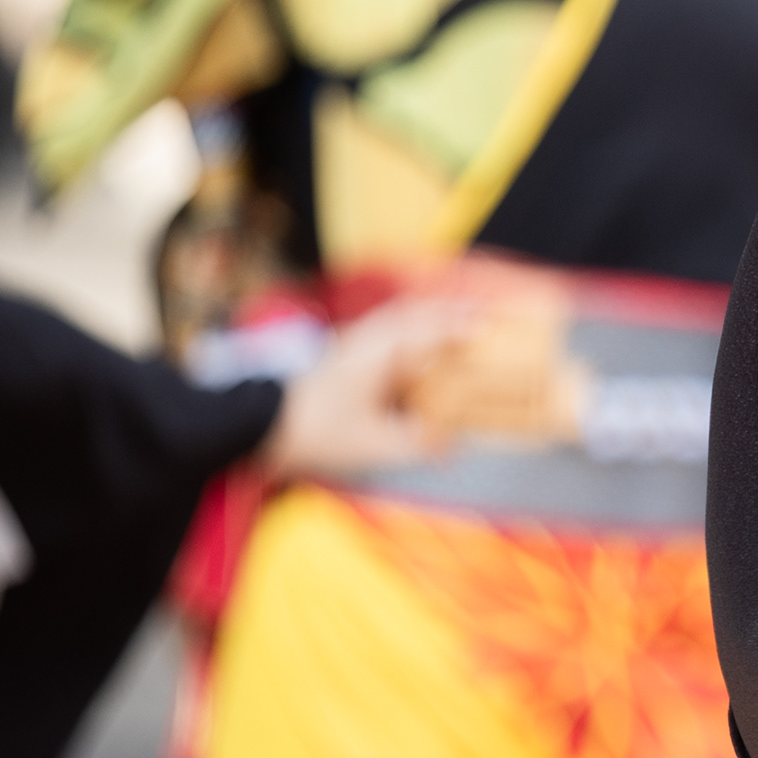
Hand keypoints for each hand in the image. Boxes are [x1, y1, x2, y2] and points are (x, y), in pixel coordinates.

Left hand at [260, 297, 466, 480]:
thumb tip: (453, 447)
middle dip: (452, 310)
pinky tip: (419, 338)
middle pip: (417, 313)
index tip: (491, 325)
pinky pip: (388, 328)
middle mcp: (369, 340)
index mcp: (380, 356)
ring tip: (460, 317)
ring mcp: (356, 343)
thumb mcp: (374, 445)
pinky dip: (412, 325)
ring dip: (431, 314)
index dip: (462, 327)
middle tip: (486, 312)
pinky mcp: (347, 353)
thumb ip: (417, 444)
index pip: (429, 331)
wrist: (266, 426)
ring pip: (400, 317)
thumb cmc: (319, 432)